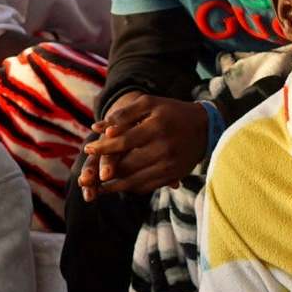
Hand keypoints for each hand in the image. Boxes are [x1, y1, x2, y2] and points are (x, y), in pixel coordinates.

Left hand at [78, 94, 208, 200]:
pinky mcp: (173, 176)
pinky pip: (147, 186)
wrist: (204, 127)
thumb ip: (123, 114)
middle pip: (127, 166)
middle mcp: (164, 149)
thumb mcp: (149, 104)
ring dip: (113, 186)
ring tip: (97, 186)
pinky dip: (130, 187)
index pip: (123, 142)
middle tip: (87, 175)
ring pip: (135, 181)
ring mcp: (169, 166)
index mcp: (157, 128)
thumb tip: (98, 128)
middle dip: (104, 171)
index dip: (103, 148)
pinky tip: (119, 185)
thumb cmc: (171, 112)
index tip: (87, 149)